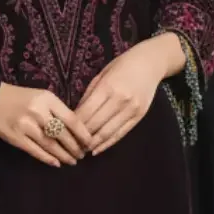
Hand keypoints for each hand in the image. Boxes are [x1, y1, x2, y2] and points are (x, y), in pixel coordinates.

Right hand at [0, 83, 93, 167]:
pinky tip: (56, 163)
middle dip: (75, 147)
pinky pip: (36, 151)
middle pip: (63, 134)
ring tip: (72, 161)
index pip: (72, 119)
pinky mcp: (16, 137)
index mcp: (47, 99)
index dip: (83, 134)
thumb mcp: (41, 97)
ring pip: (51, 145)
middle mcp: (38, 112)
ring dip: (64, 155)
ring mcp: (26, 125)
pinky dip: (48, 159)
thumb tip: (77, 130)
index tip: (90, 143)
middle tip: (82, 154)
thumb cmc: (21, 98)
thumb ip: (57, 110)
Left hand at [74, 35, 181, 155]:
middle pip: (95, 125)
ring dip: (93, 144)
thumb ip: (89, 95)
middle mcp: (120, 100)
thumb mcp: (101, 75)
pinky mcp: (139, 117)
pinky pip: (120, 134)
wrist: (150, 63)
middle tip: (69, 145)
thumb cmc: (122, 65)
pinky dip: (107, 144)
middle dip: (81, 137)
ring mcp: (131, 110)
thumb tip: (76, 115)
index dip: (73, 125)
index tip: (63, 131)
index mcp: (107, 87)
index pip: (86, 112)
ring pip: (108, 133)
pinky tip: (97, 149)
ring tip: (81, 150)